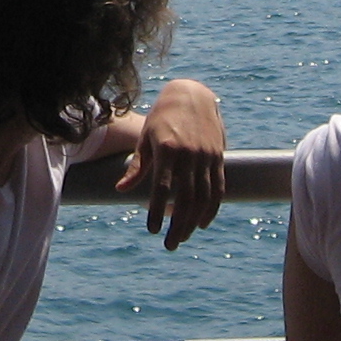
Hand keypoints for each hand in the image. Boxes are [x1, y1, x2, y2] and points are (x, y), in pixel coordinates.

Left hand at [115, 77, 225, 249]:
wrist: (192, 95)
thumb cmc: (162, 118)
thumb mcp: (146, 138)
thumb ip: (137, 166)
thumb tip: (121, 190)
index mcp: (168, 150)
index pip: (162, 188)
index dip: (157, 211)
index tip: (152, 230)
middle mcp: (189, 155)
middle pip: (185, 199)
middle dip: (178, 225)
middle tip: (170, 245)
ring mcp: (207, 157)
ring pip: (203, 198)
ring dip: (194, 222)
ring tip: (183, 237)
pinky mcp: (219, 158)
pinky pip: (217, 189)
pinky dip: (211, 209)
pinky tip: (202, 223)